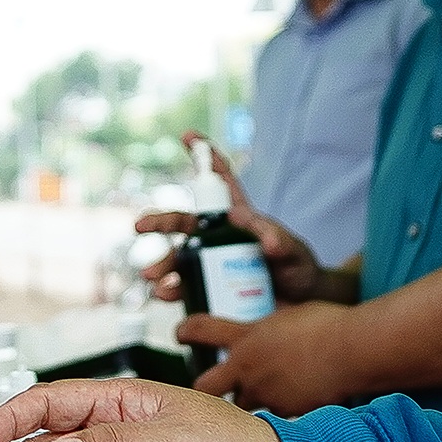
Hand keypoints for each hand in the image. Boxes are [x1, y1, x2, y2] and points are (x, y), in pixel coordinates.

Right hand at [132, 137, 323, 304]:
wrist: (301, 306)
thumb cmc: (298, 268)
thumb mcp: (293, 250)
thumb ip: (279, 241)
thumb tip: (259, 235)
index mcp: (237, 217)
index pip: (221, 181)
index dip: (205, 157)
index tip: (188, 135)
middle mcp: (216, 238)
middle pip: (182, 222)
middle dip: (158, 221)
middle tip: (139, 226)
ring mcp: (210, 264)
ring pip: (176, 258)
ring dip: (161, 264)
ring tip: (153, 275)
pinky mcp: (208, 290)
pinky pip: (183, 289)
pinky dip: (170, 291)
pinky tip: (164, 293)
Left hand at [186, 300, 362, 414]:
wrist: (352, 349)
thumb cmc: (328, 326)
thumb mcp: (288, 317)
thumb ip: (269, 329)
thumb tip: (264, 329)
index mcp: (247, 340)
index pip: (202, 331)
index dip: (187, 332)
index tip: (181, 334)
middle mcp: (249, 370)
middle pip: (206, 387)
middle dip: (203, 391)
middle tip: (204, 394)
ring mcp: (266, 395)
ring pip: (238, 412)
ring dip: (239, 413)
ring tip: (243, 418)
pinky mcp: (286, 416)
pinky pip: (273, 424)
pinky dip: (276, 423)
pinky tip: (284, 424)